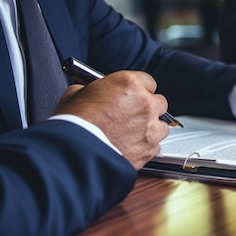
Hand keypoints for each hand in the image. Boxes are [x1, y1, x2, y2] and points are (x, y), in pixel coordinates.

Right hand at [54, 71, 169, 169]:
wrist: (76, 154)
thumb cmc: (74, 124)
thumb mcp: (76, 93)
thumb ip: (92, 89)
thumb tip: (92, 90)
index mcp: (130, 84)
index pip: (148, 81)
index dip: (139, 89)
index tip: (133, 95)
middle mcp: (145, 105)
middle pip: (159, 103)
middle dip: (148, 108)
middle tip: (132, 115)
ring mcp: (150, 128)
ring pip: (162, 126)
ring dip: (151, 128)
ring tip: (132, 133)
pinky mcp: (149, 150)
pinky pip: (155, 146)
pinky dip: (146, 147)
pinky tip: (131, 147)